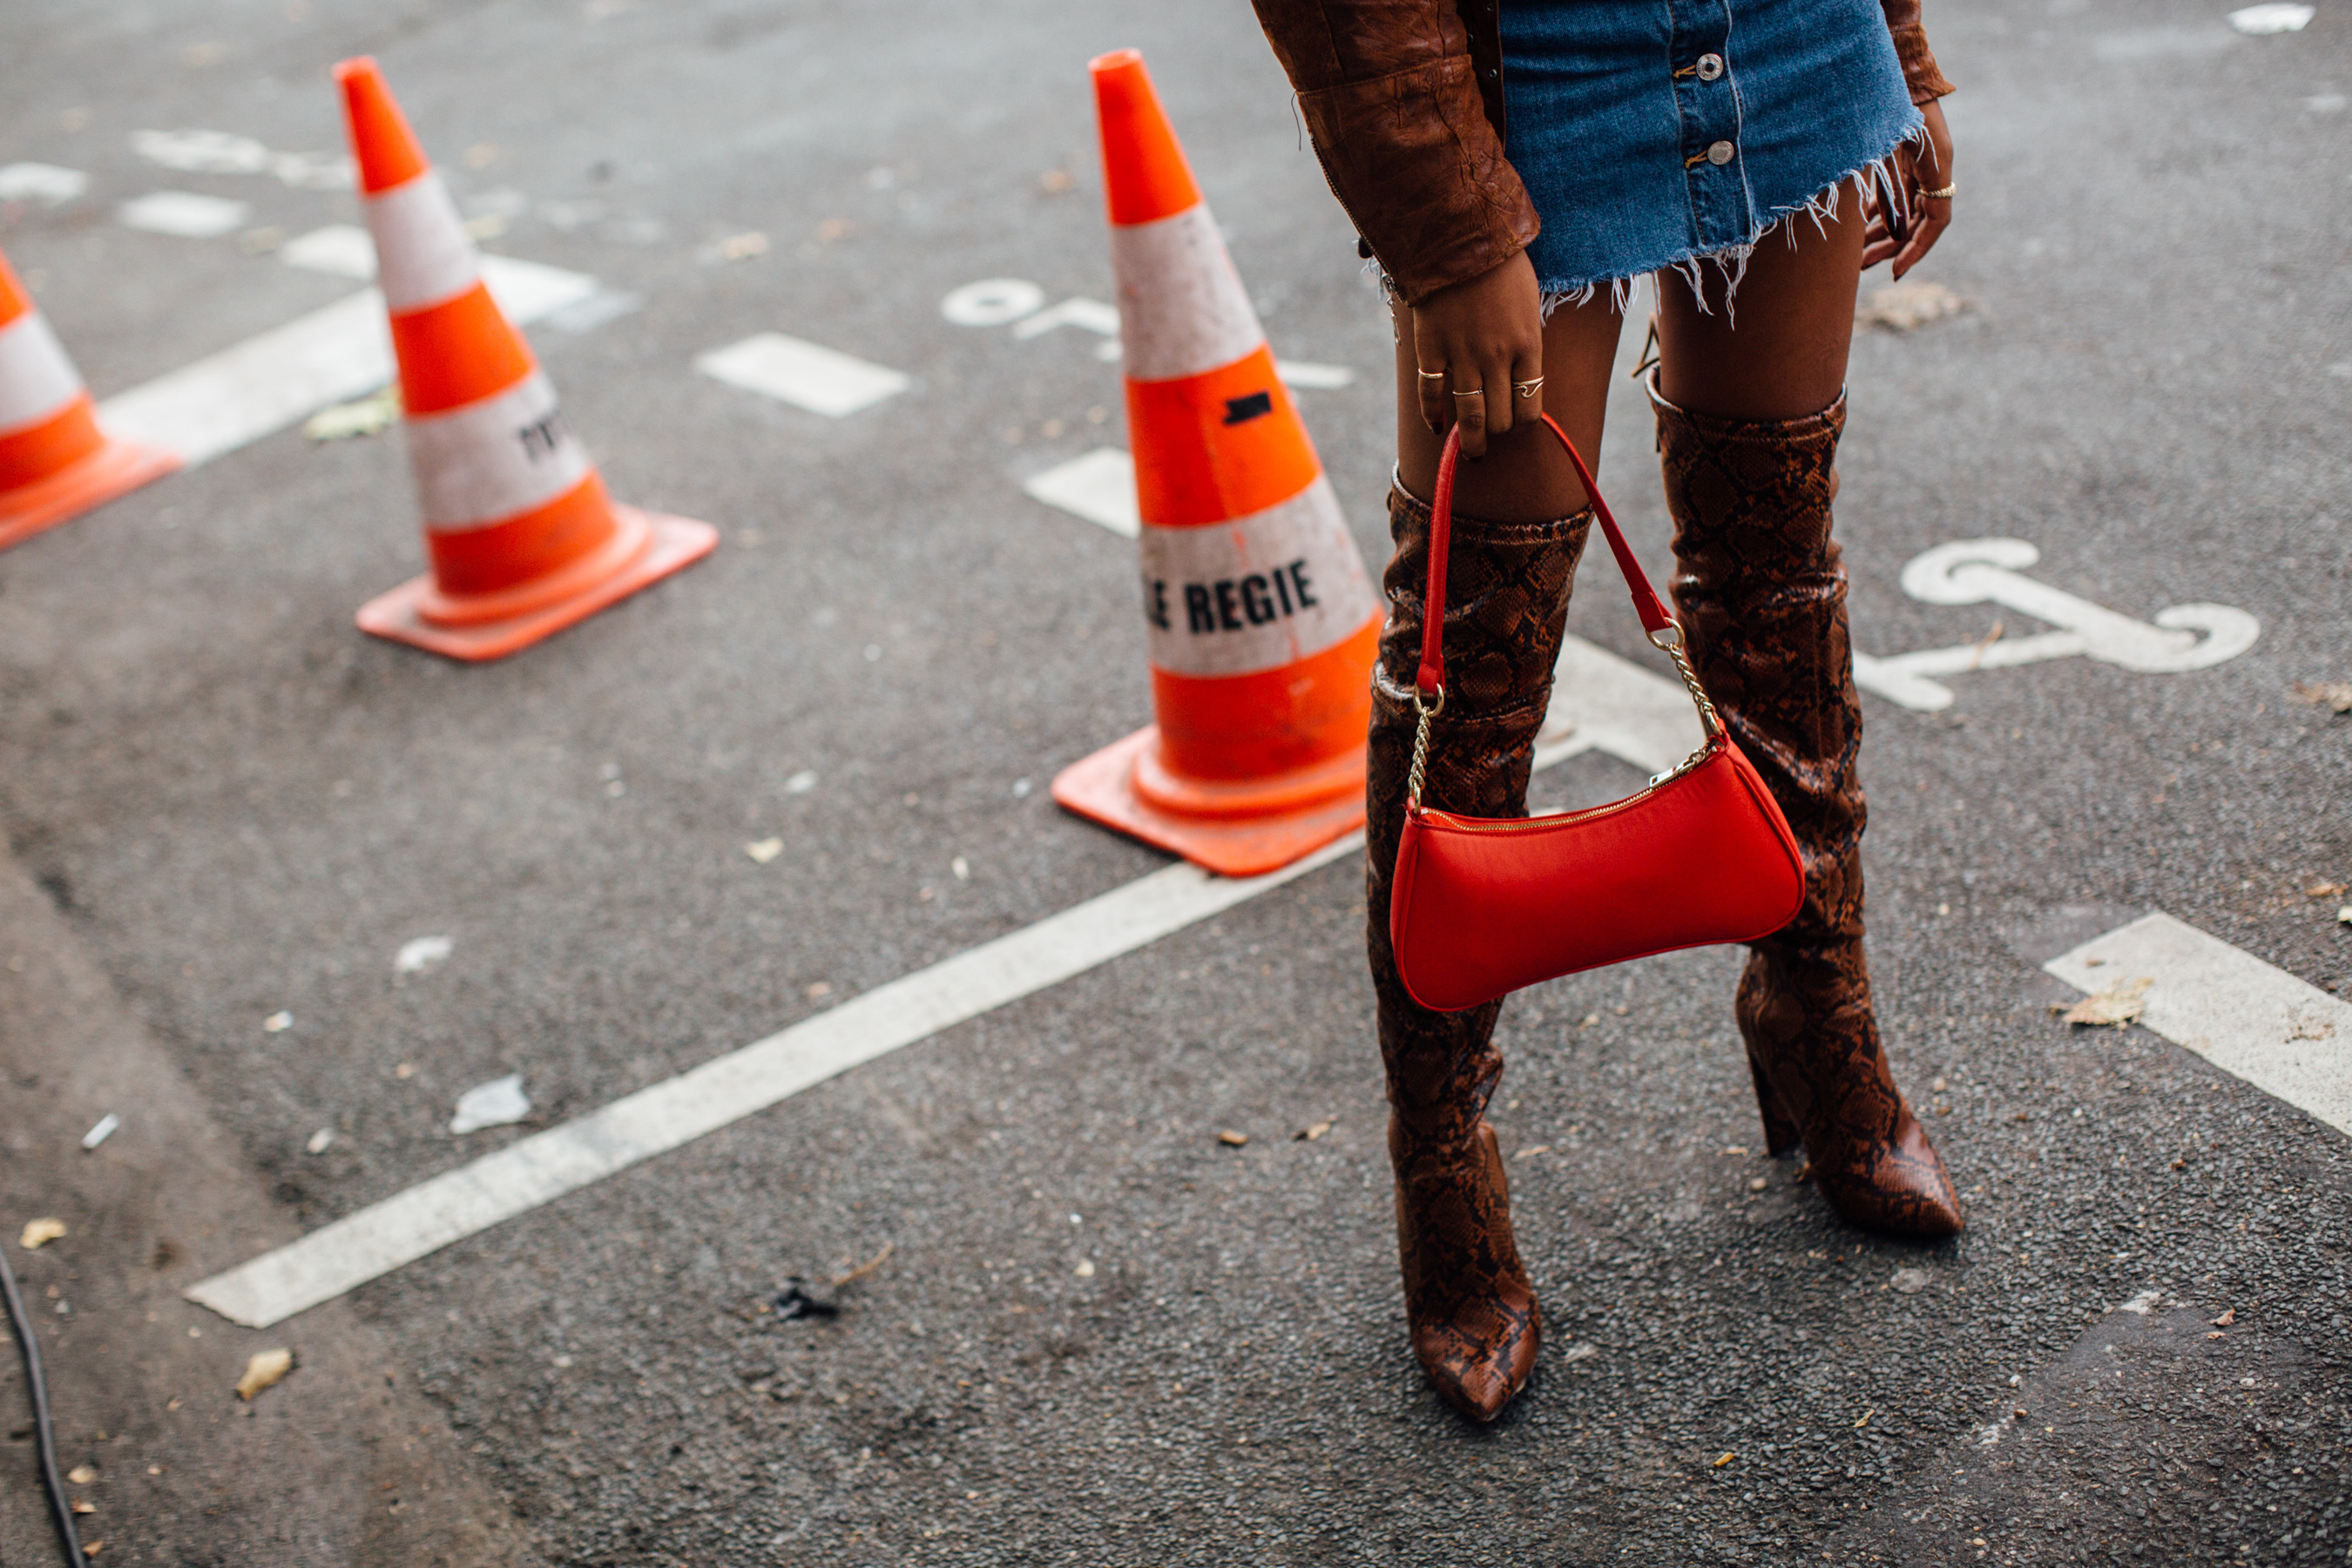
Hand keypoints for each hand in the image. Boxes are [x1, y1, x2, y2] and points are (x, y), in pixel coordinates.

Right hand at [1410, 249, 1542, 458]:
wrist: (1460, 236)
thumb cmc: (1501, 264)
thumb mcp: (1529, 302)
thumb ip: (1526, 339)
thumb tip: (1522, 371)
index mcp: (1528, 345)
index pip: (1530, 406)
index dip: (1523, 423)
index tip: (1516, 424)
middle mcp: (1498, 358)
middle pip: (1501, 419)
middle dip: (1497, 434)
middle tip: (1491, 439)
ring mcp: (1463, 356)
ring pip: (1470, 417)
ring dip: (1471, 442)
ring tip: (1470, 453)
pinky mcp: (1431, 349)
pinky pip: (1431, 394)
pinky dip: (1433, 416)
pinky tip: (1437, 427)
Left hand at [1861, 98, 1953, 278]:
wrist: (1896, 69)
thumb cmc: (1897, 106)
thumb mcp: (1898, 149)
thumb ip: (1897, 189)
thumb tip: (1896, 232)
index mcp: (1937, 169)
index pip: (1934, 223)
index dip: (1916, 249)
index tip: (1895, 271)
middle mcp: (1931, 170)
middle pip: (1914, 222)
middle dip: (1889, 247)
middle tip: (1862, 268)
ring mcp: (1917, 165)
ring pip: (1902, 211)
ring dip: (1880, 233)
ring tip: (1855, 256)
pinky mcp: (1902, 159)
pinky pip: (1894, 195)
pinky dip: (1878, 213)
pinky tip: (1858, 229)